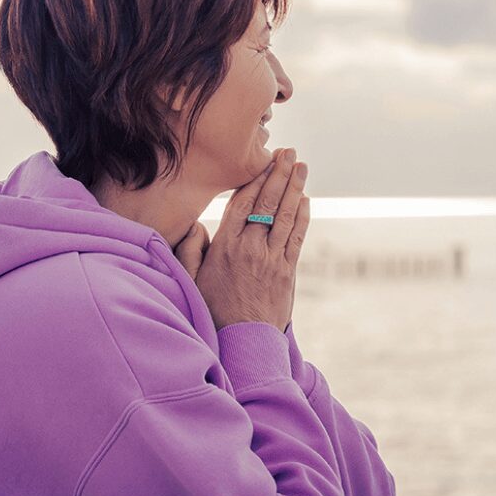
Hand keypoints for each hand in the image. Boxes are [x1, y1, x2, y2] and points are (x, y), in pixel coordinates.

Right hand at [176, 147, 310, 332]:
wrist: (243, 343)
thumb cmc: (213, 311)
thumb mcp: (191, 281)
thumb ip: (189, 250)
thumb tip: (196, 225)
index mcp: (225, 246)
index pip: (242, 202)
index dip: (255, 179)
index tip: (263, 160)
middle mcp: (250, 248)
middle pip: (267, 202)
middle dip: (279, 174)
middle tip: (289, 152)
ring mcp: (272, 259)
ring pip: (286, 215)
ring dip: (295, 187)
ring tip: (301, 166)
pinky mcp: (288, 271)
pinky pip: (297, 236)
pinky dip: (302, 215)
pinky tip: (305, 199)